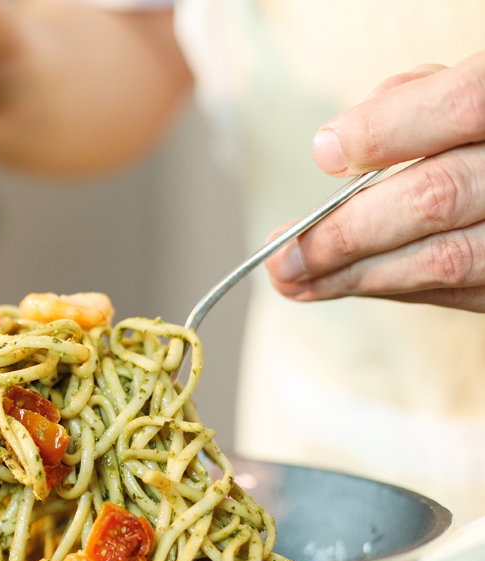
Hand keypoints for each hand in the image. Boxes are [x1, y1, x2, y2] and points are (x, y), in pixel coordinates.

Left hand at [265, 52, 484, 311]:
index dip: (384, 132)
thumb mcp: (472, 83)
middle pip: (438, 197)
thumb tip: (339, 148)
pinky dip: (393, 288)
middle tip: (281, 254)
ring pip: (446, 259)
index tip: (324, 155)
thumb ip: (412, 99)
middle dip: (345, 231)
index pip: (460, 106)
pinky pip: (460, 291)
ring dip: (356, 276)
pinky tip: (344, 283)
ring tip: (294, 279)